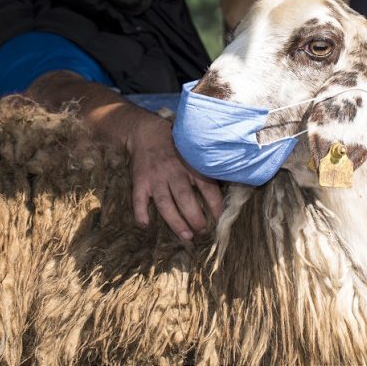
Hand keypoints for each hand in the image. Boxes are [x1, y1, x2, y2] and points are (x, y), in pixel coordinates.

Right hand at [127, 113, 222, 239]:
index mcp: (190, 165)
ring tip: (186, 235)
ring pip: (165, 203)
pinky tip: (145, 224)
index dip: (216, 205)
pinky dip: (140, 212)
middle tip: (202, 231)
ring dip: (175, 221)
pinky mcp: (140, 181)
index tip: (221, 220)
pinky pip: (138, 199)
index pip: (207, 188)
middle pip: (185, 198)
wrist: (145, 131)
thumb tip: (228, 182)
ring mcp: (155, 178)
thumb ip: (205, 167)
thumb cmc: (174, 144)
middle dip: (195, 217)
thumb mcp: (193, 151)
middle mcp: (173, 172)